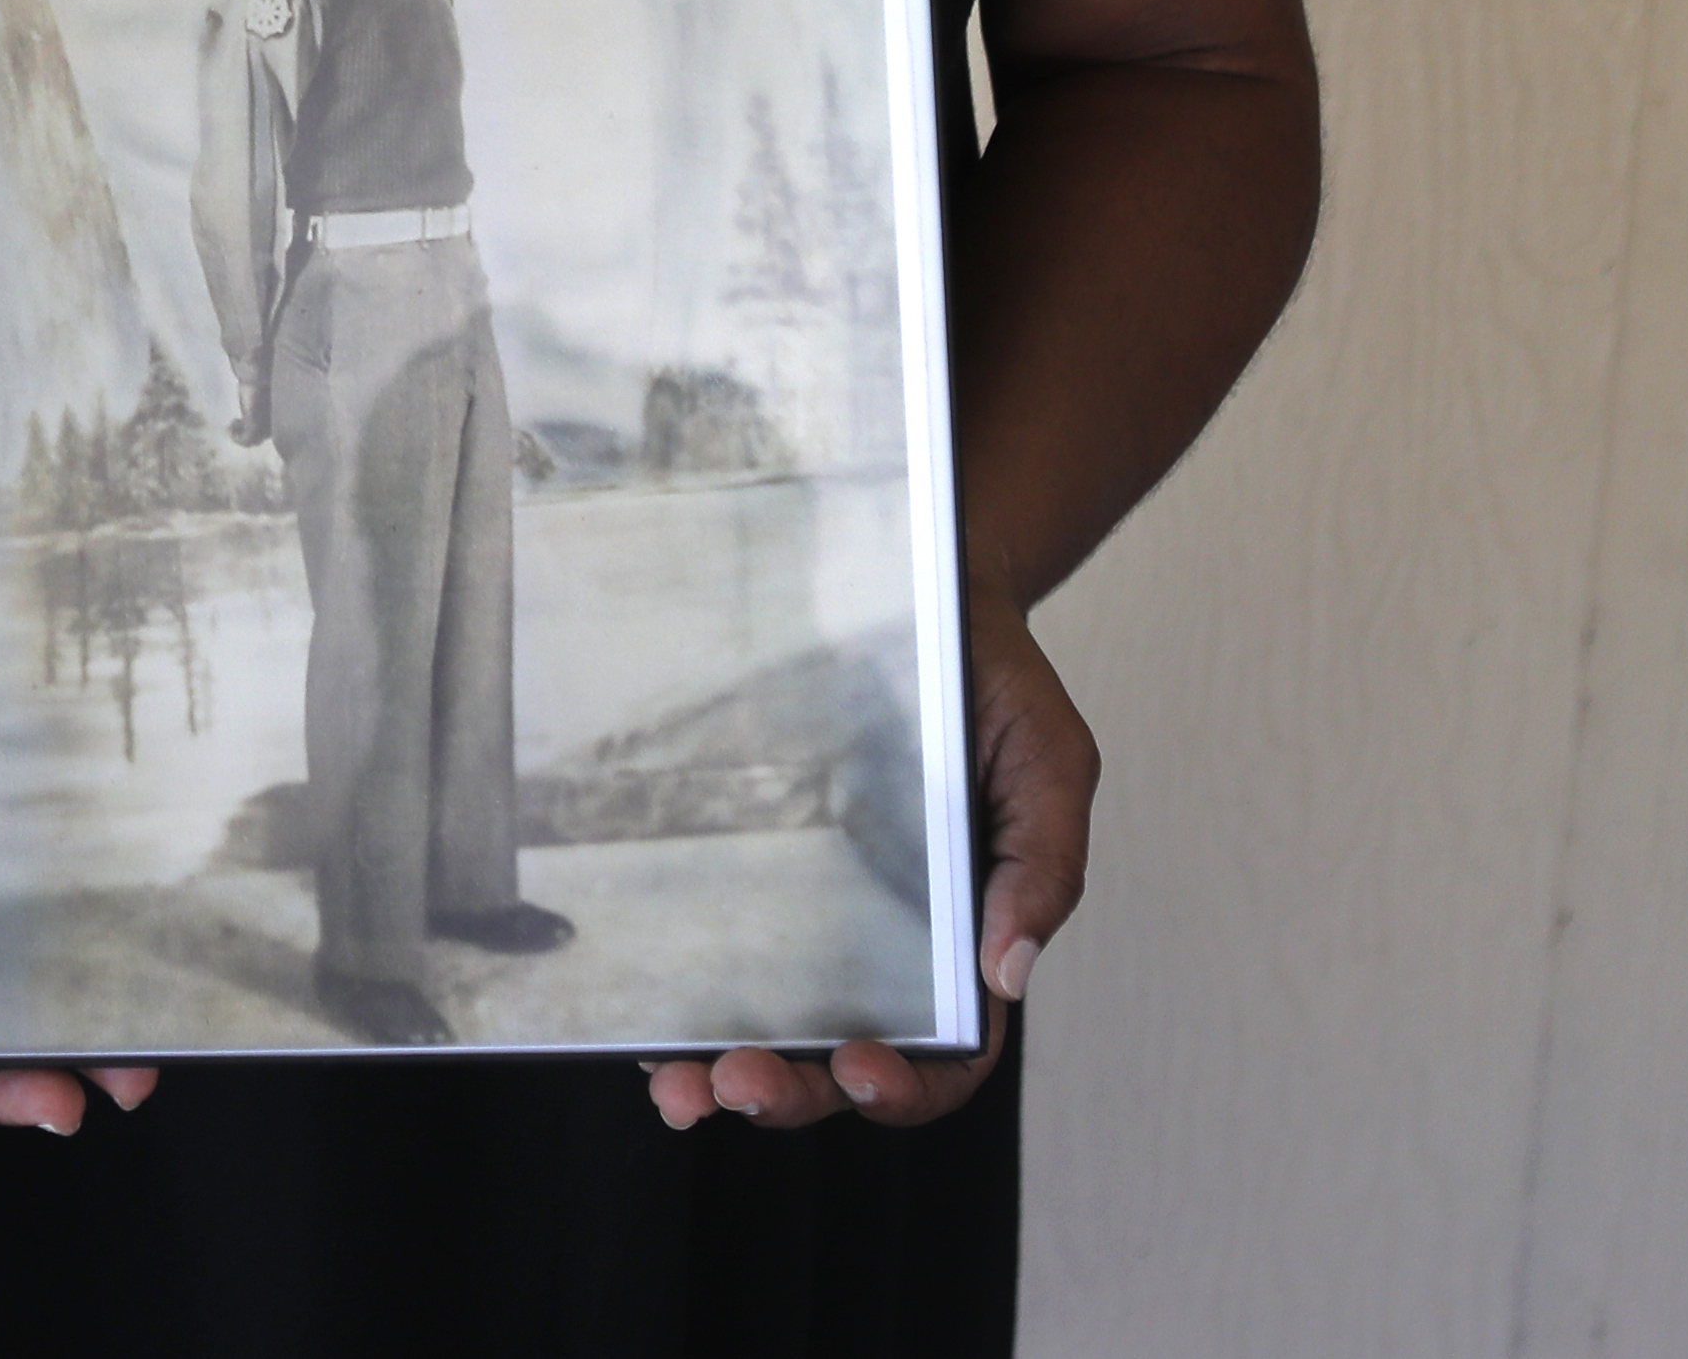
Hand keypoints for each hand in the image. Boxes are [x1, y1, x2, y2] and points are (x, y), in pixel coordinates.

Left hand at [637, 573, 1088, 1133]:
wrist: (922, 593)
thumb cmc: (994, 688)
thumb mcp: (1049, 764)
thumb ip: (1043, 865)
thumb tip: (1011, 970)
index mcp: (965, 944)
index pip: (948, 1056)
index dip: (906, 1087)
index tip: (862, 1069)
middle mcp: (884, 950)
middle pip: (839, 1064)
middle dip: (789, 1094)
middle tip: (736, 1084)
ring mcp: (812, 918)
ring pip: (767, 1028)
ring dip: (716, 1069)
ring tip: (676, 1080)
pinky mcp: (752, 870)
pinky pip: (711, 954)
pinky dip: (675, 1002)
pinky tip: (639, 1016)